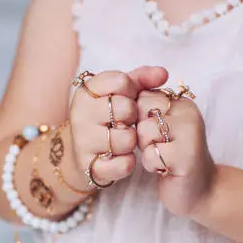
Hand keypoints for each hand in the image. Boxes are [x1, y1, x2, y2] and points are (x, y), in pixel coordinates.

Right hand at [68, 66, 167, 187]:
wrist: (80, 155)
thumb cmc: (105, 119)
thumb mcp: (118, 93)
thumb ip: (141, 78)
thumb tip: (163, 73)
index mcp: (85, 93)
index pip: (121, 82)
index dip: (131, 91)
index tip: (125, 99)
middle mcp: (80, 116)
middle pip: (126, 109)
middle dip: (132, 117)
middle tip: (124, 122)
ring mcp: (83, 143)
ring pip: (127, 139)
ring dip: (131, 141)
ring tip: (121, 140)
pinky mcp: (91, 168)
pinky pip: (124, 164)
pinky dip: (128, 162)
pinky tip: (119, 157)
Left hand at [136, 89, 216, 215]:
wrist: (201, 189)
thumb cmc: (173, 158)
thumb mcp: (161, 127)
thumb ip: (146, 109)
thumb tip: (121, 100)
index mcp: (181, 102)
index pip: (142, 96)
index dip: (138, 119)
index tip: (155, 134)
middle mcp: (188, 112)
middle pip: (140, 111)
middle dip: (141, 134)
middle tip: (160, 146)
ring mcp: (190, 133)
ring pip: (144, 131)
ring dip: (147, 150)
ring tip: (163, 156)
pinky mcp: (186, 156)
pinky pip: (150, 155)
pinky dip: (152, 165)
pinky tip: (166, 168)